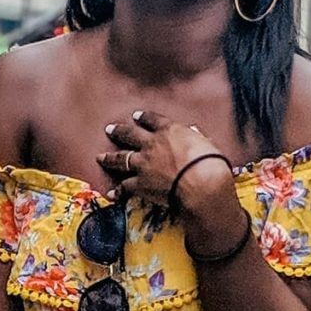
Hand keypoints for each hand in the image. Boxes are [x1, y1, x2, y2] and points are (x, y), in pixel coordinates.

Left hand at [99, 108, 232, 210]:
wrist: (200, 185)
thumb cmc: (210, 163)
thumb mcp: (207, 143)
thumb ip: (197, 137)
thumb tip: (194, 132)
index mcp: (170, 131)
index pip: (153, 120)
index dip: (144, 117)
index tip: (137, 116)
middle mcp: (152, 144)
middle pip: (130, 134)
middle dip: (119, 132)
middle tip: (109, 130)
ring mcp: (143, 164)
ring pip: (121, 159)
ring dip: (109, 158)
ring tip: (100, 157)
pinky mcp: (139, 184)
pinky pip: (124, 187)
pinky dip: (117, 191)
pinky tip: (111, 193)